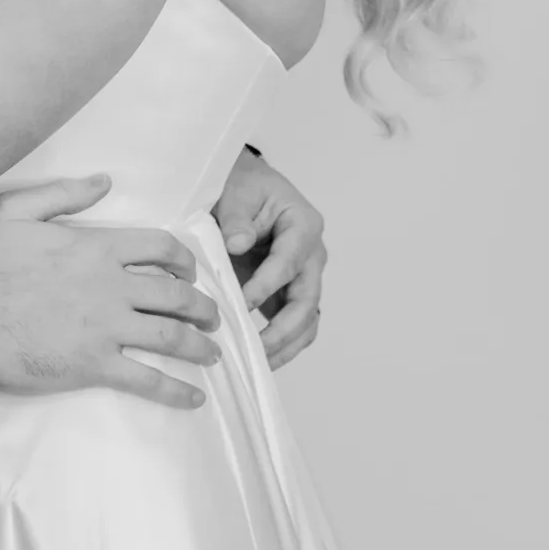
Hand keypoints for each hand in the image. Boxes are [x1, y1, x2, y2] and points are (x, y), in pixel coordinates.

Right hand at [0, 174, 223, 409]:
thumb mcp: (17, 209)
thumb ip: (64, 193)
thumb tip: (104, 182)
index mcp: (97, 248)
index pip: (160, 248)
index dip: (185, 260)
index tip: (192, 273)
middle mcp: (112, 287)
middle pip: (176, 295)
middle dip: (203, 307)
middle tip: (212, 317)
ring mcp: (106, 329)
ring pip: (171, 337)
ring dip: (200, 346)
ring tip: (213, 353)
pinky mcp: (93, 366)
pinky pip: (146, 380)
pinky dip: (176, 390)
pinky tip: (194, 398)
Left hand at [213, 147, 325, 369]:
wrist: (242, 186)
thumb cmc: (241, 185)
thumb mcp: (236, 192)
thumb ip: (236, 218)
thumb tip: (238, 245)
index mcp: (303, 225)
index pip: (289, 263)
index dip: (265, 286)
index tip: (240, 305)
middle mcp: (312, 254)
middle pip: (307, 300)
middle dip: (282, 329)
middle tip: (256, 349)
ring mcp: (305, 276)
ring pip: (307, 320)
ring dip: (286, 345)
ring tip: (258, 364)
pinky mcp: (291, 292)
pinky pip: (296, 326)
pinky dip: (283, 345)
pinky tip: (259, 360)